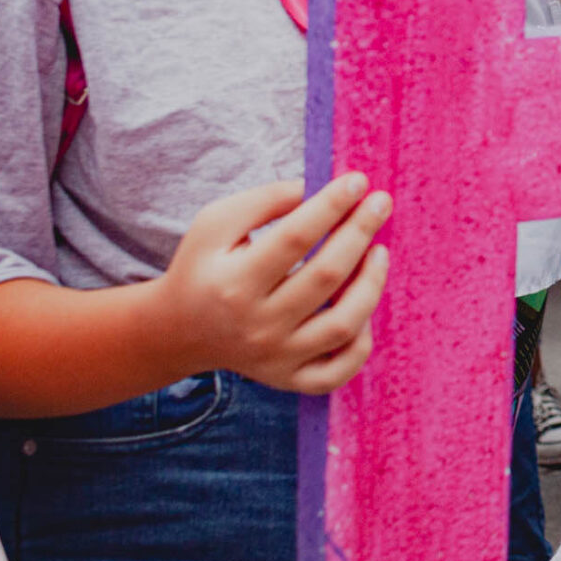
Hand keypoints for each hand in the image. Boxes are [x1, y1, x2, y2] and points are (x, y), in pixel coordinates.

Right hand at [153, 173, 392, 394]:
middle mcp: (257, 325)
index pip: (296, 238)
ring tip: (380, 250)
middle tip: (382, 202)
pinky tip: (364, 308)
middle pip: (326, 276)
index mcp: (234, 282)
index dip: (331, 205)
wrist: (179, 331)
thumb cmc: (204, 267)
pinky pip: (339, 370)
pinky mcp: (289, 379)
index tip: (357, 181)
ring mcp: (276, 357)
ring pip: (342, 325)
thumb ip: (263, 201)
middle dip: (361, 232)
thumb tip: (313, 188)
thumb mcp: (215, 224)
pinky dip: (361, 343)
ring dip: (371, 284)